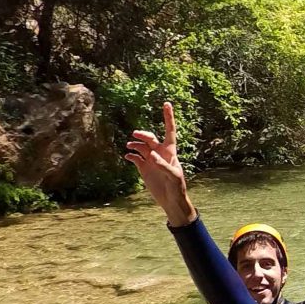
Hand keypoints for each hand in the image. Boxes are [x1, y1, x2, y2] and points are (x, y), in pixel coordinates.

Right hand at [124, 102, 196, 225]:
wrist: (171, 201)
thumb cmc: (177, 187)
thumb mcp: (173, 176)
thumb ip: (163, 165)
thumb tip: (152, 154)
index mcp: (170, 151)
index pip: (169, 130)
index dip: (168, 117)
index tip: (167, 103)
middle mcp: (159, 153)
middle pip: (150, 137)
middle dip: (143, 134)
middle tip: (135, 134)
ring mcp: (151, 160)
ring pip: (140, 147)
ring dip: (134, 144)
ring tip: (129, 146)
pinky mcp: (144, 168)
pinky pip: (135, 158)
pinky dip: (130, 155)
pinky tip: (127, 157)